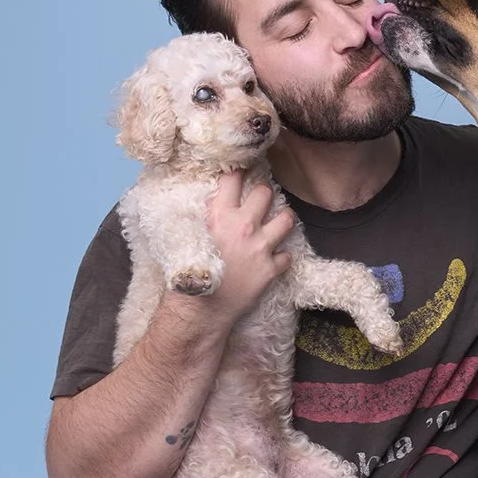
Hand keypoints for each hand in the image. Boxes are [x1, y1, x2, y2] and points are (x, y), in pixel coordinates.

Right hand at [197, 171, 296, 323]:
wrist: (200, 309)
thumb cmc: (190, 272)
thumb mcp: (191, 235)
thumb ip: (208, 215)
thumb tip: (217, 198)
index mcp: (219, 215)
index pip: (234, 178)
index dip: (241, 170)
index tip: (245, 168)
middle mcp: (242, 226)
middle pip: (265, 192)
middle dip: (264, 194)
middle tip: (262, 200)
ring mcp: (260, 247)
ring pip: (286, 219)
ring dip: (283, 219)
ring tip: (279, 222)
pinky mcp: (271, 268)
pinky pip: (288, 255)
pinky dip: (282, 257)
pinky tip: (274, 259)